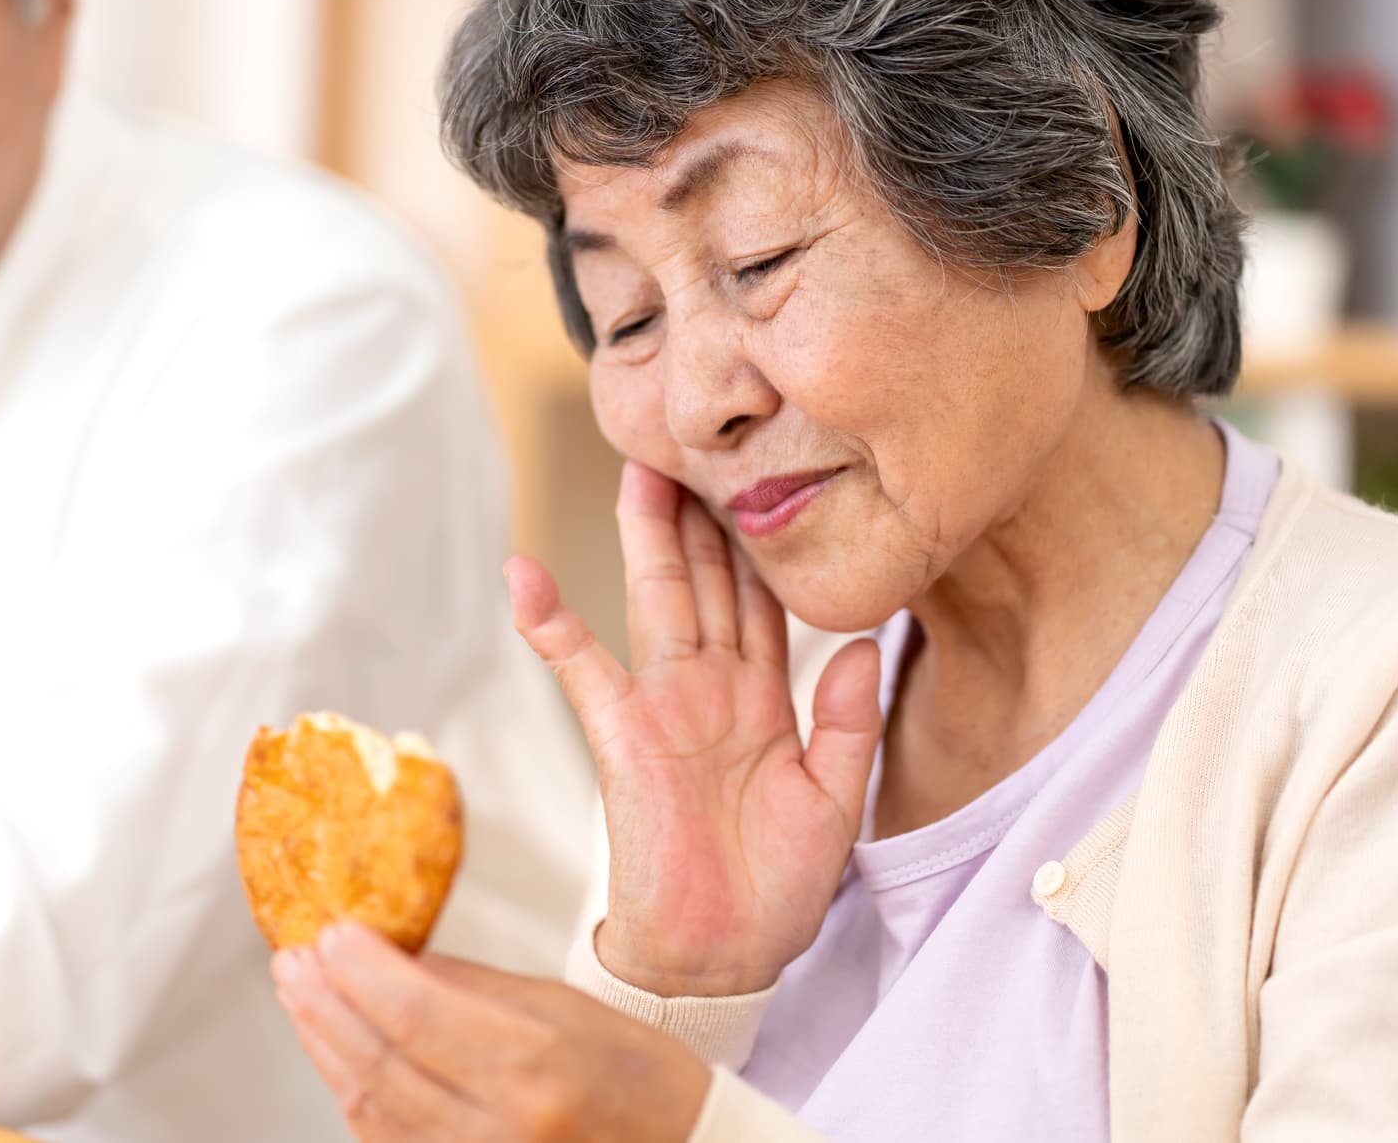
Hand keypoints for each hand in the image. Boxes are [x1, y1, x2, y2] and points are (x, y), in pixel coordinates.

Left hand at [275, 923, 711, 1142]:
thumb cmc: (640, 1079)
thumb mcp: (566, 1007)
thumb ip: (473, 986)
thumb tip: (395, 957)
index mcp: (536, 1069)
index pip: (419, 1015)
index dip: (363, 972)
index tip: (332, 932)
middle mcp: (501, 1130)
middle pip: (381, 1063)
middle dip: (326, 1005)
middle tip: (295, 958)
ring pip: (371, 1108)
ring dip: (326, 1047)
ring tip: (301, 996)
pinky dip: (354, 1097)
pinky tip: (336, 1055)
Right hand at [510, 461, 881, 996]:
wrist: (723, 958)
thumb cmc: (777, 889)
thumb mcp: (838, 801)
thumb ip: (852, 721)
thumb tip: (873, 639)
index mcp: (767, 701)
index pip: (767, 601)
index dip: (765, 541)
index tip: (770, 475)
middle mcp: (713, 690)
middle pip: (709, 580)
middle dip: (700, 512)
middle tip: (694, 439)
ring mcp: (665, 708)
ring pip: (658, 601)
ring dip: (646, 538)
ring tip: (637, 469)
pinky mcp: (622, 736)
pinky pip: (579, 669)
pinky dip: (550, 623)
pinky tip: (525, 575)